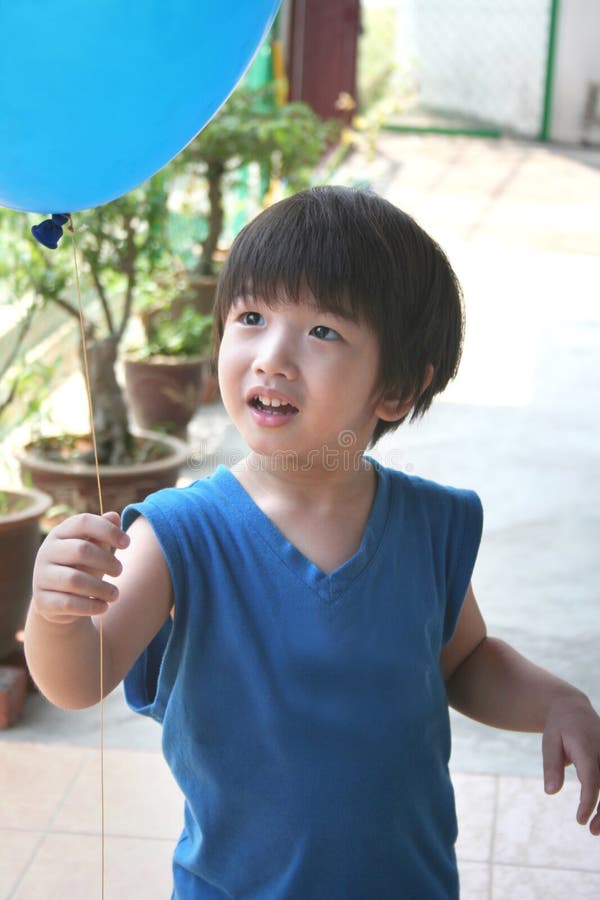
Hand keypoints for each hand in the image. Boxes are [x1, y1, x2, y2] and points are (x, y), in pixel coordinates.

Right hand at [32, 511, 129, 624]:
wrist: (58, 601)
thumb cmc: (81, 567)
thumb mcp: (93, 548)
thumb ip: (102, 532)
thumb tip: (114, 516)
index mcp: (60, 533)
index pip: (83, 522)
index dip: (108, 530)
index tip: (127, 543)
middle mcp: (46, 552)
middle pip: (81, 550)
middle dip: (107, 561)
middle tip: (120, 570)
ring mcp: (41, 576)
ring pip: (75, 580)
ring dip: (101, 588)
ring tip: (115, 594)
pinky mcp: (42, 601)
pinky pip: (68, 603)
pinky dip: (90, 606)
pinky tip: (104, 607)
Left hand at [542, 692, 599, 834]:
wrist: (574, 709)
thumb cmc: (559, 729)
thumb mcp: (549, 743)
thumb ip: (551, 767)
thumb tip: (550, 792)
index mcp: (587, 747)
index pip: (592, 778)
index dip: (589, 801)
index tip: (581, 820)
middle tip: (593, 831)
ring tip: (597, 830)